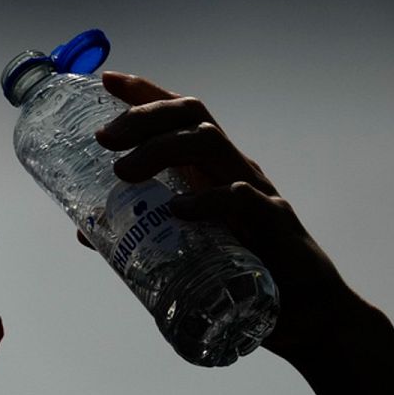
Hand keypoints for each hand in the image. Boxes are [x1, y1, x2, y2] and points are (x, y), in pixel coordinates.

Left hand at [89, 71, 372, 364]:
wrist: (306, 315)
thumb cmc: (246, 273)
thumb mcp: (186, 249)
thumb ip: (140, 235)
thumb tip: (87, 232)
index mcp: (211, 169)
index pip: (180, 115)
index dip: (146, 93)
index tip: (108, 79)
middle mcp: (233, 170)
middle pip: (192, 117)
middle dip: (144, 116)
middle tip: (104, 138)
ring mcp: (256, 193)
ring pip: (210, 146)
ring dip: (161, 150)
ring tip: (123, 172)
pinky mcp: (274, 225)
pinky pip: (240, 199)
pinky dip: (206, 201)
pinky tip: (177, 211)